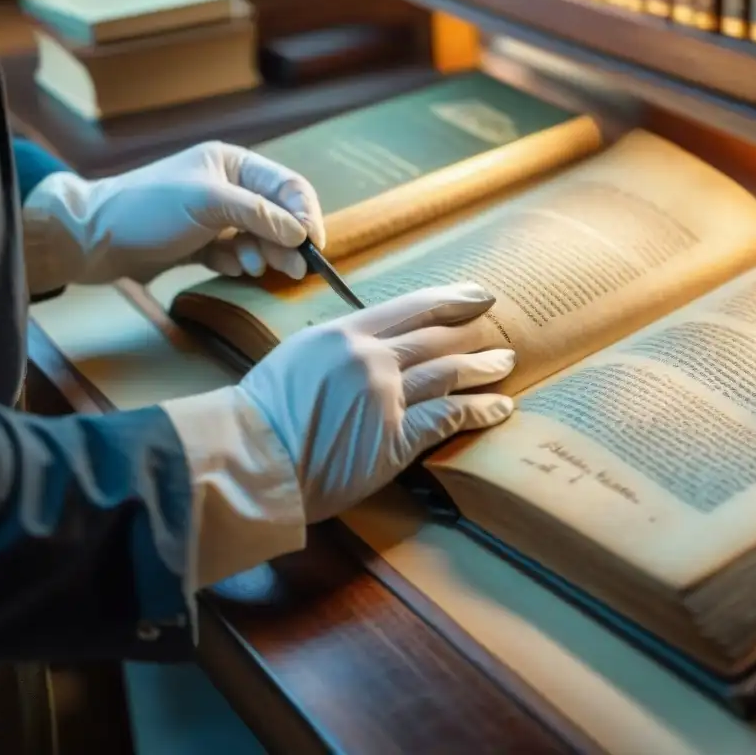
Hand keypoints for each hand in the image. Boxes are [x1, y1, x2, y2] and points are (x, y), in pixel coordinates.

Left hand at [22, 141, 324, 291]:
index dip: (306, 215)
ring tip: (253, 268)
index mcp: (233, 164)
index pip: (288, 187)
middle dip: (288, 242)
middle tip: (295, 270)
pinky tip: (229, 268)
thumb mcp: (208, 203)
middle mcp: (228, 186)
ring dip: (263, 255)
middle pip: (279, 215)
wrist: (92, 239)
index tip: (313, 246)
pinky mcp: (200, 243)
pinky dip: (238, 262)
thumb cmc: (147, 209)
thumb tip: (301, 233)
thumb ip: (259, 214)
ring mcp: (214, 216)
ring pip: (260, 238)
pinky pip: (236, 253)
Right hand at [162, 283, 515, 532]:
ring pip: (449, 372)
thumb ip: (339, 348)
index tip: (477, 296)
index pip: (411, 307)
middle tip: (499, 329)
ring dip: (484, 368)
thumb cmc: (262, 414)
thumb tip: (371, 344)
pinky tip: (500, 408)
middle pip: (437, 337)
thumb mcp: (298, 358)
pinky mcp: (395, 437)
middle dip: (474, 331)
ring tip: (505, 364)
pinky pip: (449, 417)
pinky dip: (480, 411)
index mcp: (344, 333)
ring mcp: (386, 396)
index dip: (451, 300)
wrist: (250, 459)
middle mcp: (370, 357)